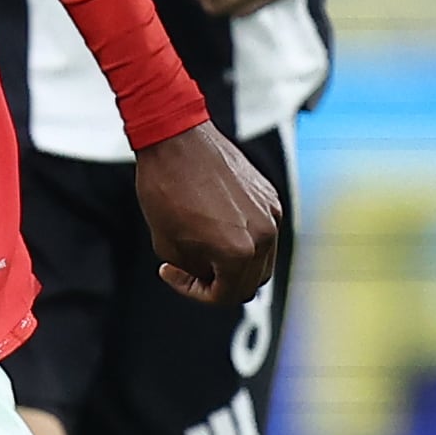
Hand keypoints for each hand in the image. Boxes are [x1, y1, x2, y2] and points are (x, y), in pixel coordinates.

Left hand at [137, 124, 279, 302]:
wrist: (175, 138)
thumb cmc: (165, 190)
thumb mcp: (168, 245)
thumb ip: (195, 270)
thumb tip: (209, 276)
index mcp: (238, 253)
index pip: (225, 296)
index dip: (195, 292)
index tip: (174, 273)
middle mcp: (264, 236)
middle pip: (250, 283)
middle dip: (220, 283)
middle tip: (191, 268)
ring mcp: (271, 214)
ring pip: (261, 260)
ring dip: (235, 263)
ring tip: (204, 246)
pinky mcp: (269, 196)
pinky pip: (263, 232)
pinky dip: (244, 238)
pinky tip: (217, 224)